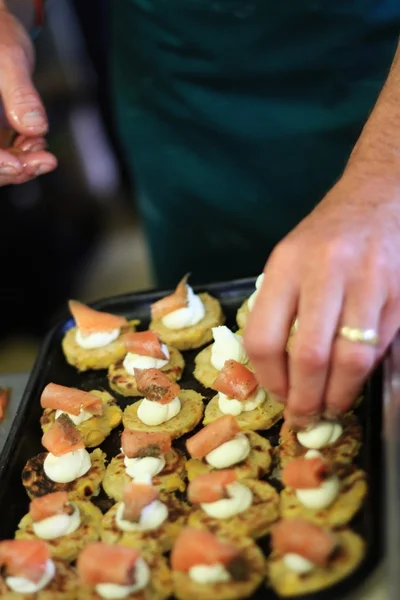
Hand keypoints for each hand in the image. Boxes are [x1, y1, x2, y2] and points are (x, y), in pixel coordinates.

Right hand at [0, 7, 56, 185]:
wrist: (2, 33)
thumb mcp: (9, 58)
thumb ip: (20, 93)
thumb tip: (35, 127)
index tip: (19, 164)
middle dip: (14, 169)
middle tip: (45, 161)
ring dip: (24, 165)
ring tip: (44, 150)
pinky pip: (9, 155)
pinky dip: (26, 155)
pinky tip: (38, 141)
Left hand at [244, 171, 399, 427]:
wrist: (382, 195)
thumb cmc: (327, 234)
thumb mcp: (290, 258)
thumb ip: (279, 307)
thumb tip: (274, 371)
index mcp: (287, 263)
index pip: (265, 337)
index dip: (268, 378)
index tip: (276, 396)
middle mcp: (326, 270)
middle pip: (309, 356)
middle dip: (305, 399)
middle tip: (303, 419)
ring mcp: (369, 281)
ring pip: (350, 360)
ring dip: (339, 395)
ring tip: (330, 407)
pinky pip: (381, 348)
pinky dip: (365, 374)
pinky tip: (353, 381)